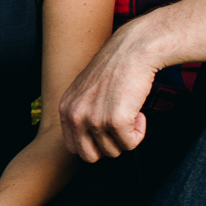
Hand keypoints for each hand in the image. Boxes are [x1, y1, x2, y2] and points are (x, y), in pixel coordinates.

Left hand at [57, 29, 157, 161]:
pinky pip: (131, 144)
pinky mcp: (116, 121)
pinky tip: (139, 113)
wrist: (135, 49)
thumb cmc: (116, 69)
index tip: (108, 131)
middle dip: (109, 147)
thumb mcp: (86, 91)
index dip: (94, 144)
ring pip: (114, 151)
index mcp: (66, 109)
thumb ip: (83, 114)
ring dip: (127, 137)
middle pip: (90, 156)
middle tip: (121, 128)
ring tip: (130, 113)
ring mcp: (94, 119)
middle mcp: (75, 115)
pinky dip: (139, 132)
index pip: (74, 148)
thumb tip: (93, 144)